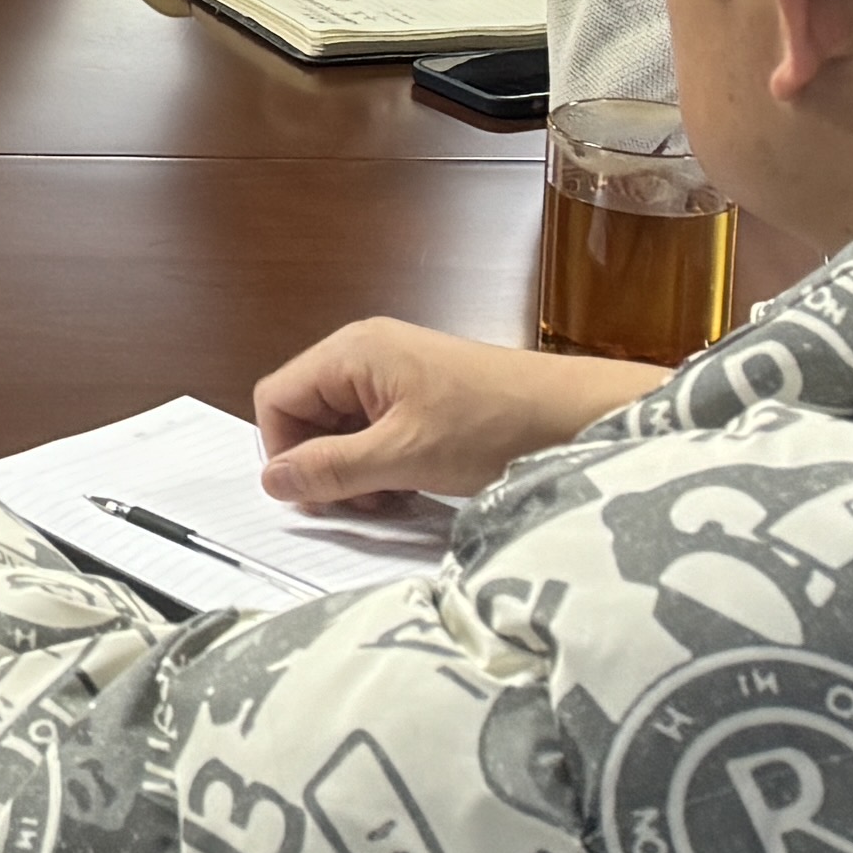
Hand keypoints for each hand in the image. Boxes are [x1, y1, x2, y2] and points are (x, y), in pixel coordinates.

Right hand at [253, 320, 660, 509]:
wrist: (580, 417)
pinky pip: (374, 428)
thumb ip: (331, 469)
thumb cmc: (496, 426)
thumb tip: (273, 480)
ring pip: (340, 425)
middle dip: (323, 463)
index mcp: (353, 352)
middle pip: (306, 412)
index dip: (284, 453)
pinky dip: (382, 461)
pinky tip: (412, 482)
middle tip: (363, 500)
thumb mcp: (404, 457)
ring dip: (354, 467)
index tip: (318, 496)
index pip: (276, 399)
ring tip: (394, 493)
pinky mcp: (421, 392)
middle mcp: (366, 352)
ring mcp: (395, 371)